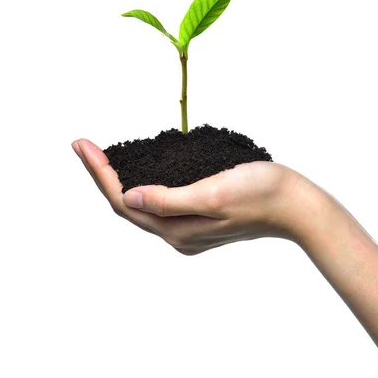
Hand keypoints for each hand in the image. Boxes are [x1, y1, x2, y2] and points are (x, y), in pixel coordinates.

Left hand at [72, 138, 314, 254]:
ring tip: (103, 155)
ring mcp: (189, 228)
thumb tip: (128, 196)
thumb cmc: (261, 193)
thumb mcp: (212, 193)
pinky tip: (142, 167)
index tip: (81, 143)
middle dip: (103, 174)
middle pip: (128, 204)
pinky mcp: (200, 218)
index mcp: (177, 229)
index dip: (99, 173)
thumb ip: (169, 199)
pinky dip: (144, 182)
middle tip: (84, 145)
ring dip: (121, 179)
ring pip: (143, 205)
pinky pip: (161, 202)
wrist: (296, 206)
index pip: (123, 201)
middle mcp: (178, 233)